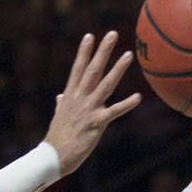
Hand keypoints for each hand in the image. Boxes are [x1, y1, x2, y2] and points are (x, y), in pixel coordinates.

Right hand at [43, 31, 140, 174]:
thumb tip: (60, 96)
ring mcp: (87, 109)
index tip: (89, 36)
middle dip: (101, 51)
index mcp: (70, 97)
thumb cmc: (57, 139)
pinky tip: (138, 97)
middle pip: (92, 70)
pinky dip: (126, 104)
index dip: (83, 52)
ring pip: (105, 84)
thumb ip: (61, 104)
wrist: (53, 157)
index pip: (77, 69)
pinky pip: (114, 111)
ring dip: (117, 69)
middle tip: (111, 33)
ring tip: (128, 54)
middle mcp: (79, 99)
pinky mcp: (95, 123)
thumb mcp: (58, 117)